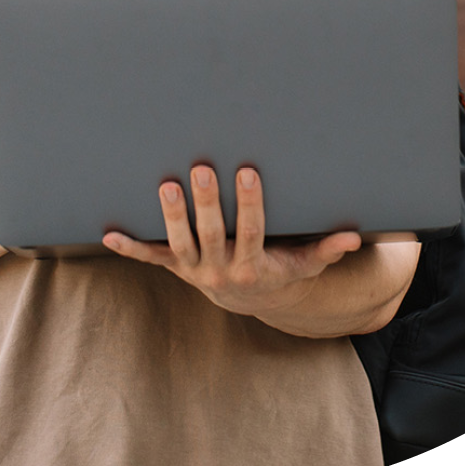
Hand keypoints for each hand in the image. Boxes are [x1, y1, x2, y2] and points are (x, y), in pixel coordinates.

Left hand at [102, 165, 362, 321]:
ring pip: (179, 243)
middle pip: (211, 234)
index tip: (246, 171)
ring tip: (166, 185)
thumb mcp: (305, 263)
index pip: (251, 230)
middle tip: (200, 168)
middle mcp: (220, 269)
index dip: (248, 203)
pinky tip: (109, 234)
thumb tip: (355, 238)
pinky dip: (130, 248)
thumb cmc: (280, 269)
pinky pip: (150, 259)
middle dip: (205, 202)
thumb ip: (327, 250)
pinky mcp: (175, 267)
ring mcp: (194, 269)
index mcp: (252, 264)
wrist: (248, 297)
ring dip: (170, 216)